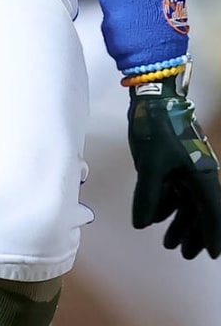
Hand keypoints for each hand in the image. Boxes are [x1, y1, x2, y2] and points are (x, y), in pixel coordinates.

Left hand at [129, 70, 220, 258]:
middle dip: (193, 234)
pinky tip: (153, 218)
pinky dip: (166, 205)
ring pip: (187, 203)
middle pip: (200, 212)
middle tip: (183, 254)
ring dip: (178, 222)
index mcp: (201, 177)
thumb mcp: (151, 165)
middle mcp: (198, 175)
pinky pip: (174, 190)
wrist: (152, 97)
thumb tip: (141, 224)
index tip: (212, 256)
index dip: (212, 235)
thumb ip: (147, 196)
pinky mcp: (172, 161)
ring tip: (168, 243)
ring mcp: (186, 168)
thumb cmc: (157, 129)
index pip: (212, 214)